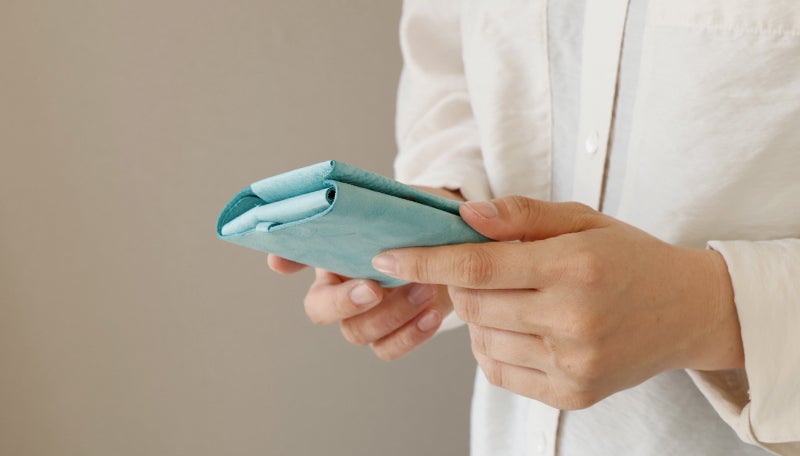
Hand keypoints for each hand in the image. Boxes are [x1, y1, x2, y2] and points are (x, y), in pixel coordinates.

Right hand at [266, 185, 462, 360]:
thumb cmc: (413, 222)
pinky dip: (411, 335)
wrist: (452, 241)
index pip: (298, 261)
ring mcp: (366, 316)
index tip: (293, 262)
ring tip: (425, 288)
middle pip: (322, 311)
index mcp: (331, 260)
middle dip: (346, 301)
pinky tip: (432, 314)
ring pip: (358, 333)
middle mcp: (341, 292)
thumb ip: (357, 211)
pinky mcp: (393, 333)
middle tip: (375, 287)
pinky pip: (389, 348)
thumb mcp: (389, 207)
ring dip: (391, 314)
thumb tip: (316, 222)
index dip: (291, 263)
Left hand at [371, 196, 743, 408]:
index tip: (386, 257)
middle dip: (460, 284)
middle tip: (480, 269)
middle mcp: (573, 319)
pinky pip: (500, 372)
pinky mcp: (574, 394)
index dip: (424, 261)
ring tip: (512, 298)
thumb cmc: (629, 257)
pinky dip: (494, 347)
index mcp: (574, 267)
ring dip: (479, 317)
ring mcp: (574, 364)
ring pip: (482, 341)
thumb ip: (521, 214)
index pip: (477, 265)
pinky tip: (520, 327)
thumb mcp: (583, 219)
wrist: (689, 311)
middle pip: (473, 306)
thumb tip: (465, 215)